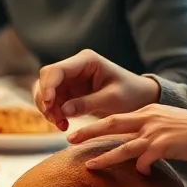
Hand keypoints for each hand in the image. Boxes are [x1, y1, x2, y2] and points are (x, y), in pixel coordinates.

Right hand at [34, 49, 160, 130]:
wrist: (140, 97)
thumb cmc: (131, 93)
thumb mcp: (113, 99)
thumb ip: (88, 103)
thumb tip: (63, 110)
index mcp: (86, 61)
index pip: (56, 70)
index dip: (48, 87)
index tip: (50, 105)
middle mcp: (74, 66)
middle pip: (46, 80)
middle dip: (46, 101)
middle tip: (57, 120)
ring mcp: (70, 78)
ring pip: (46, 91)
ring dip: (48, 109)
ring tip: (61, 125)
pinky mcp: (69, 90)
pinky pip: (52, 101)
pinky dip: (54, 113)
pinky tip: (63, 124)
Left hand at [67, 105, 186, 173]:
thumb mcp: (168, 123)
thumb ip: (150, 129)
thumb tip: (136, 147)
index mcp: (148, 111)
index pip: (116, 117)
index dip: (96, 125)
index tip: (79, 131)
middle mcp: (148, 118)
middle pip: (110, 124)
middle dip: (88, 132)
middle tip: (70, 139)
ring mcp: (156, 132)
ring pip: (122, 145)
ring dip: (104, 157)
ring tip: (90, 165)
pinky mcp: (165, 145)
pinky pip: (144, 160)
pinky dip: (140, 169)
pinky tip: (142, 175)